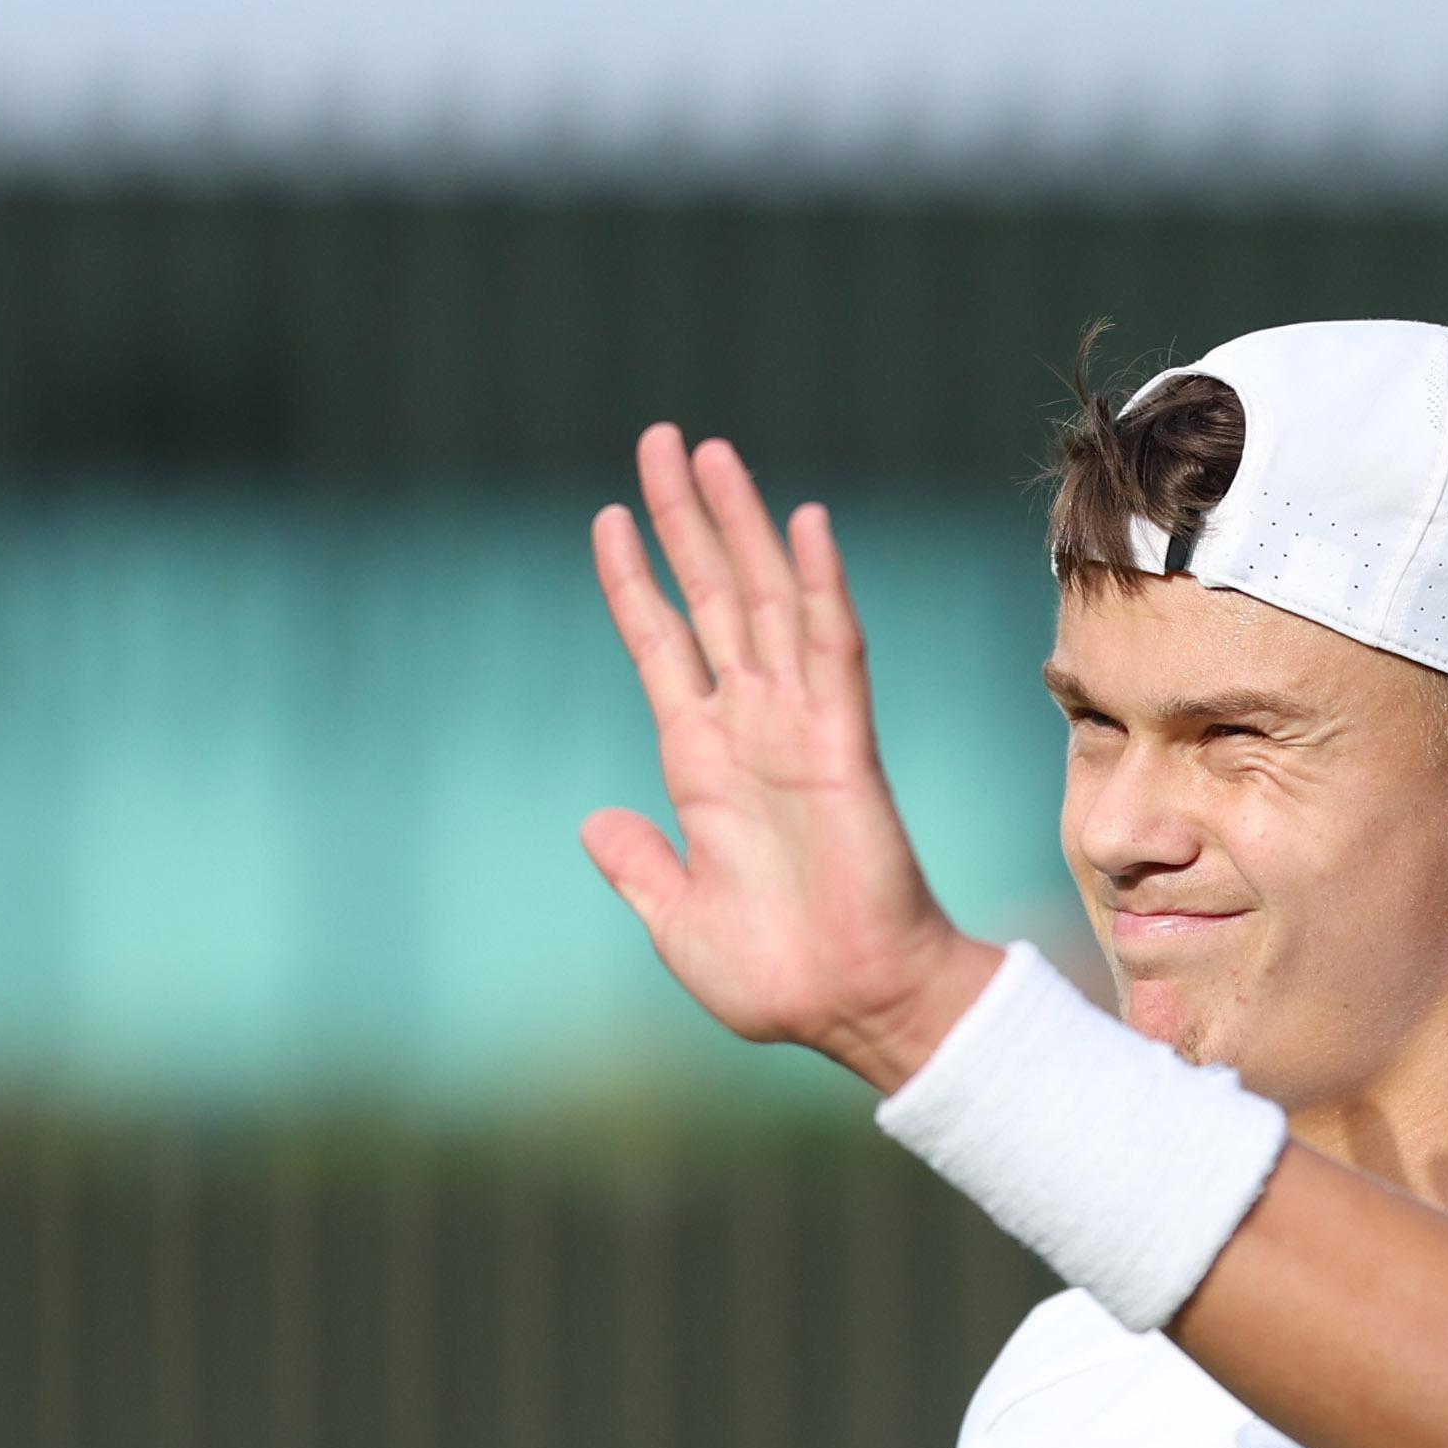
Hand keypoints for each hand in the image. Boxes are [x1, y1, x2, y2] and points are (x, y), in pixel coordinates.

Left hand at [579, 426, 999, 1091]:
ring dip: (739, 525)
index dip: (633, 581)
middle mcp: (749, 729)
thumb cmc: (775, 978)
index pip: (661, 647)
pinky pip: (833, 650)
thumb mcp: (676, 922)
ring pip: (767, 601)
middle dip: (685, 519)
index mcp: (701, 765)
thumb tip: (595, 823)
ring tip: (712, 452)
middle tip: (662, 437)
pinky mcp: (845, 746)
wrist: (852, 1010)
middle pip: (713, 598)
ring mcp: (799, 729)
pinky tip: (804, 524)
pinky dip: (818, 586)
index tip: (608, 516)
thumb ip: (638, 867)